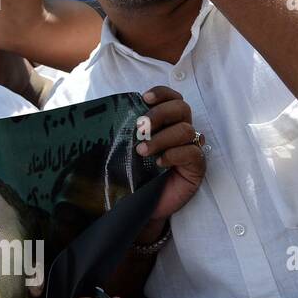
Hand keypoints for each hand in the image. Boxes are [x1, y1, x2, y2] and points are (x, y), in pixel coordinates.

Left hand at [135, 85, 205, 236]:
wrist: (137, 203)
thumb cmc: (131, 173)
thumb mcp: (122, 148)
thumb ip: (121, 130)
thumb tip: (101, 114)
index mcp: (165, 122)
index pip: (171, 98)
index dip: (161, 93)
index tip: (144, 98)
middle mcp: (180, 131)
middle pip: (182, 108)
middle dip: (160, 114)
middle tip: (141, 127)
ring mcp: (190, 148)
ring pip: (186, 130)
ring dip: (161, 138)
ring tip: (142, 151)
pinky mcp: (196, 167)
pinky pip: (193, 152)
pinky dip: (174, 154)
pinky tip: (159, 163)